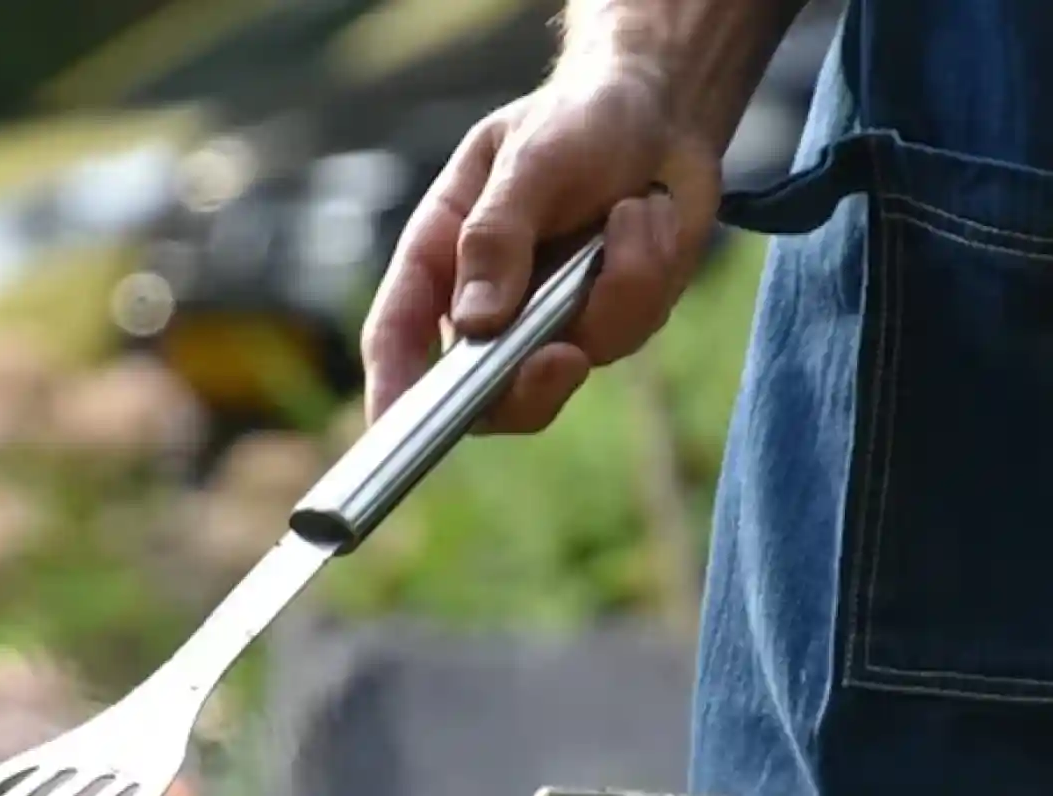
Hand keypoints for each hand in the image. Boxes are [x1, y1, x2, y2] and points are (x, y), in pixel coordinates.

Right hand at [360, 62, 721, 432]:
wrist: (660, 113)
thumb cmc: (574, 121)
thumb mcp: (526, 160)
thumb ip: (496, 236)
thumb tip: (476, 321)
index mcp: (440, 256)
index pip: (399, 335)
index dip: (392, 389)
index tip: (396, 430)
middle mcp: (487, 301)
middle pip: (483, 392)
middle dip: (526, 387)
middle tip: (562, 359)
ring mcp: (550, 320)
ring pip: (573, 358)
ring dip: (617, 284)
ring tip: (633, 208)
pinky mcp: (610, 321)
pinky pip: (630, 327)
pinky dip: (651, 269)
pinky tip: (649, 215)